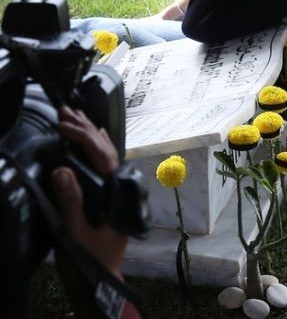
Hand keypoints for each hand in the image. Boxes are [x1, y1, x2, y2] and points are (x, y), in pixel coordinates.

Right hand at [52, 107, 126, 276]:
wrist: (103, 277)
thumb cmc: (92, 257)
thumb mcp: (77, 231)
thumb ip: (71, 201)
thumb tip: (62, 169)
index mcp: (117, 192)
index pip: (102, 156)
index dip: (82, 137)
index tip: (63, 125)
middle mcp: (122, 187)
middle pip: (107, 150)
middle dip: (86, 129)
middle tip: (66, 111)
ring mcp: (119, 189)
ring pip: (109, 154)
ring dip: (92, 135)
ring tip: (76, 116)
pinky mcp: (112, 195)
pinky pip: (108, 164)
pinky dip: (99, 148)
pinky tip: (94, 139)